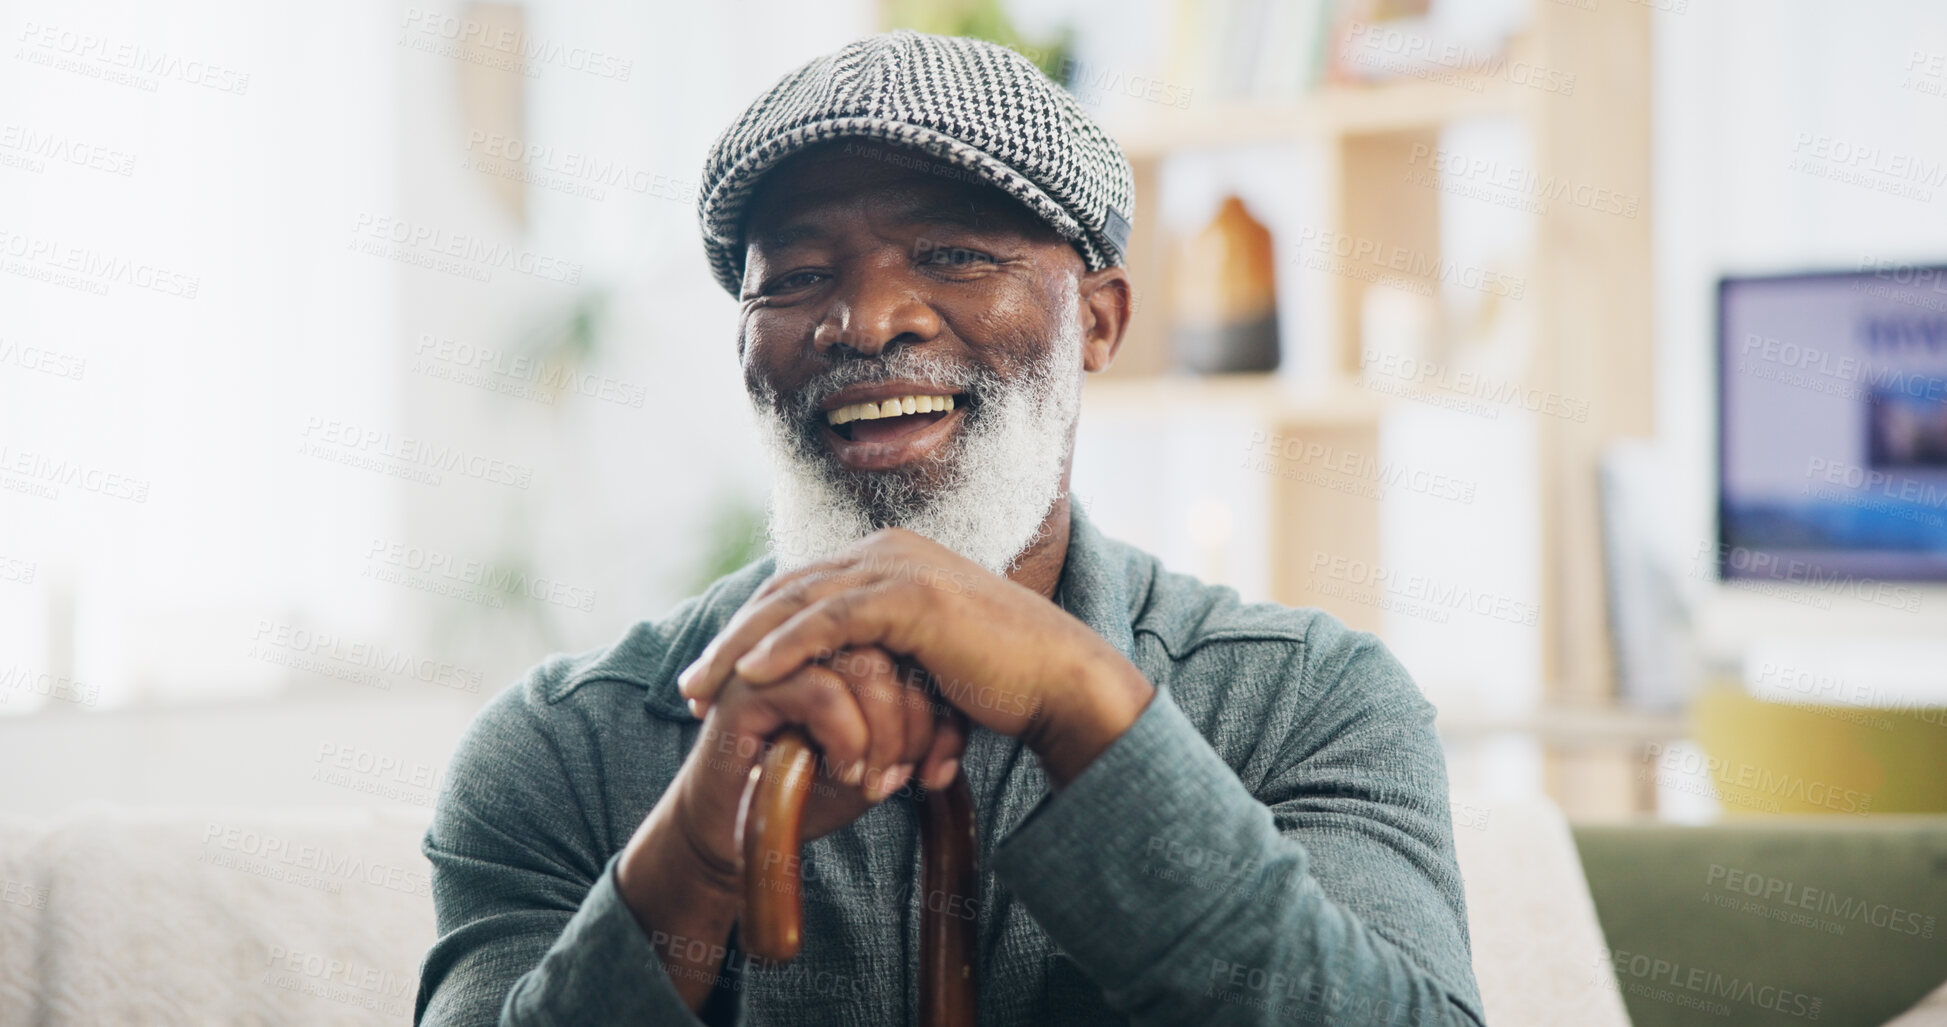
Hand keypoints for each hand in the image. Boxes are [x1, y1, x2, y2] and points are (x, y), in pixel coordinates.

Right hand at [619, 645, 959, 1010]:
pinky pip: (821, 689)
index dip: (936, 704)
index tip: (940, 762)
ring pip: (863, 662)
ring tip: (877, 778)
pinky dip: (847, 735)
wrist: (736, 836)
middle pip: (893, 645)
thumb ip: (912, 730)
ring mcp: (777, 658)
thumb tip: (955, 725)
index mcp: (843, 645)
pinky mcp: (748, 689)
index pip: (911, 644)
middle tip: (911, 773)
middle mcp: (810, 640)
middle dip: (917, 718)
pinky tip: (847, 771)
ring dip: (886, 729)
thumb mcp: (878, 759)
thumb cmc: (808, 793)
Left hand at [676, 528, 1153, 785]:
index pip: (801, 590)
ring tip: (701, 689)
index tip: (716, 679)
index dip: (752, 631)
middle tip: (690, 687)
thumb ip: (879, 661)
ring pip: (797, 603)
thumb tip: (836, 696)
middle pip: (786, 591)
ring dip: (740, 648)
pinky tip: (749, 675)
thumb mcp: (922, 664)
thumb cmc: (998, 685)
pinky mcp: (911, 596)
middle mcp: (888, 551)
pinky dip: (784, 647)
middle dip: (732, 640)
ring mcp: (900, 567)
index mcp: (890, 560)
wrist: (1058, 683)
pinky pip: (830, 620)